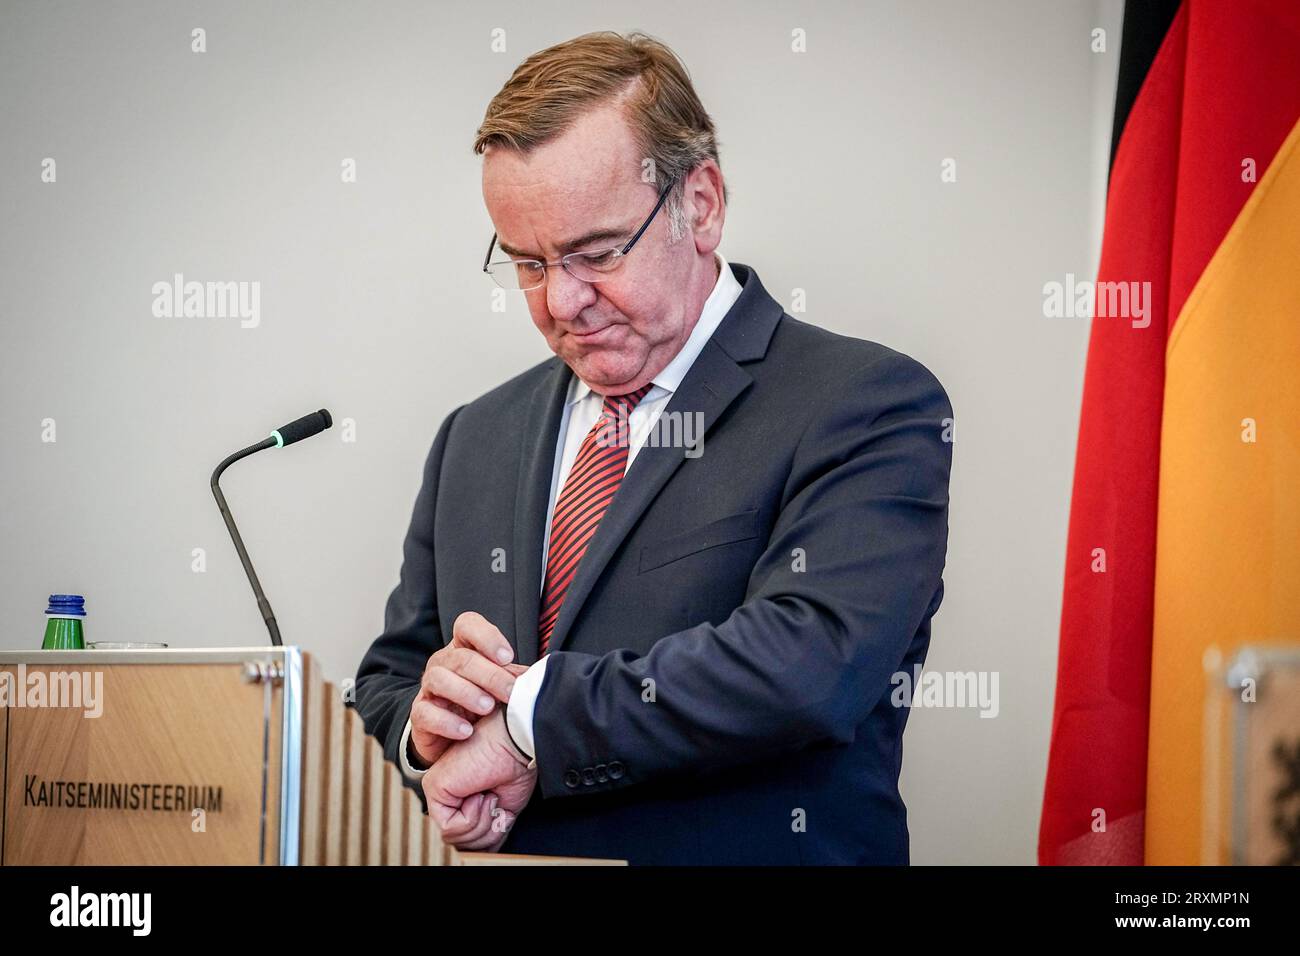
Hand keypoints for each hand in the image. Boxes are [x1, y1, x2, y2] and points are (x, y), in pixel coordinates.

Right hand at [409, 611, 527, 767]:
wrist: (454, 740)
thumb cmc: (483, 705)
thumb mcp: (500, 687)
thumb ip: (515, 676)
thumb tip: (541, 674)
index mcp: (463, 648)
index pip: (467, 625)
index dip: (487, 636)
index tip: (507, 657)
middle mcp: (443, 663)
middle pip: (460, 657)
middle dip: (489, 674)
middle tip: (510, 692)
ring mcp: (428, 688)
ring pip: (439, 679)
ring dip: (466, 693)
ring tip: (487, 708)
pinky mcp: (419, 715)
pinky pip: (426, 713)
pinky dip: (447, 722)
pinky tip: (466, 732)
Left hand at [423, 708, 537, 851]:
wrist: (517, 740)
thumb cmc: (516, 765)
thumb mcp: (505, 809)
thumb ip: (490, 830)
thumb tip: (485, 852)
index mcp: (464, 795)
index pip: (467, 835)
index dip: (491, 832)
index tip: (502, 808)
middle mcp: (447, 793)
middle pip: (462, 841)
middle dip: (487, 830)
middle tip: (496, 799)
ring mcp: (439, 790)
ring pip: (456, 837)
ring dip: (482, 821)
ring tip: (489, 793)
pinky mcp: (435, 787)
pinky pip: (451, 827)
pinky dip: (473, 816)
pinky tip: (479, 792)